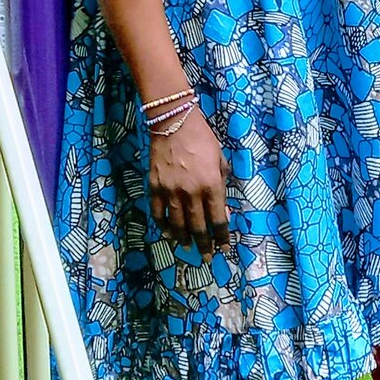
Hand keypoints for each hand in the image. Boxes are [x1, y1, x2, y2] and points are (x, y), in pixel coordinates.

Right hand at [147, 109, 230, 249]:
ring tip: (187, 248)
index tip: (224, 247)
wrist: (173, 122)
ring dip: (184, 239)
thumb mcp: (220, 160)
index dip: (222, 236)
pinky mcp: (155, 187)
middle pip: (198, 227)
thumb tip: (221, 209)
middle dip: (204, 245)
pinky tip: (168, 232)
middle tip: (208, 257)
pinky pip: (159, 213)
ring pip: (177, 224)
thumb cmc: (202, 138)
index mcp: (211, 185)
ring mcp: (171, 191)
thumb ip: (221, 185)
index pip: (218, 219)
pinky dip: (164, 225)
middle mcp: (191, 192)